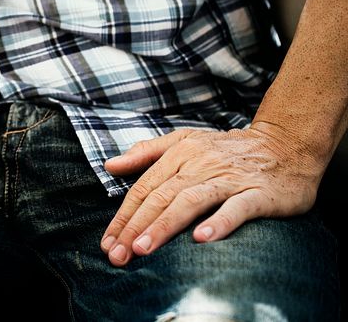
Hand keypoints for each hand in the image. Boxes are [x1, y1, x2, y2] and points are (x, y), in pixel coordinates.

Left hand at [100, 124, 325, 266]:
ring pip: (191, 201)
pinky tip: (202, 239)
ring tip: (144, 248)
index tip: (108, 242)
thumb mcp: (185, 141)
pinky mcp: (258, 193)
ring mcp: (230, 178)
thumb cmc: (228, 149)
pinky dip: (219, 222)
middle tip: (118, 254)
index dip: (124, 215)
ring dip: (165, 225)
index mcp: (180, 153)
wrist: (286, 144)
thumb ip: (147, 152)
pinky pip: (237, 208)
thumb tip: (110, 165)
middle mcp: (201, 164)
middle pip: (161, 197)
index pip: (144, 187)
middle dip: (136, 227)